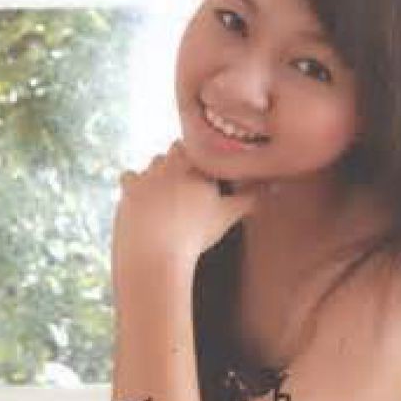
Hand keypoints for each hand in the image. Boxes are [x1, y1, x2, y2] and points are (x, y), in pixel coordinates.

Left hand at [112, 139, 260, 291]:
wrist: (154, 253)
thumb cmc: (195, 234)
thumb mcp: (227, 216)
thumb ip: (249, 198)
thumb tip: (274, 187)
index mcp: (194, 165)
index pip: (199, 147)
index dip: (202, 156)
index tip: (204, 169)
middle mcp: (168, 164)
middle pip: (175, 151)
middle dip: (181, 161)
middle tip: (188, 181)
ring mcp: (145, 175)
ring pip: (153, 163)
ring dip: (159, 171)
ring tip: (167, 191)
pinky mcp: (126, 191)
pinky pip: (129, 177)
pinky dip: (135, 183)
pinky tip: (143, 196)